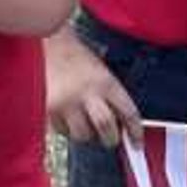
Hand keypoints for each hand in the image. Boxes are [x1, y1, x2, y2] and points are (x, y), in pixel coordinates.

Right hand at [43, 31, 139, 148]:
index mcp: (106, 82)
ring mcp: (67, 102)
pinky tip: (70, 118)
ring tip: (87, 123)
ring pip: (83, 134)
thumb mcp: (104, 73)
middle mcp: (87, 93)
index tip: (137, 142)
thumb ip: (113, 98)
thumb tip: (122, 126)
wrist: (52, 44)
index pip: (128, 113)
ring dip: (88, 134)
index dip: (135, 131)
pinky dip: (69, 130)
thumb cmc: (80, 59)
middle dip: (111, 138)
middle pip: (106, 127)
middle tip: (111, 137)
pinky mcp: (50, 109)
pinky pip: (64, 131)